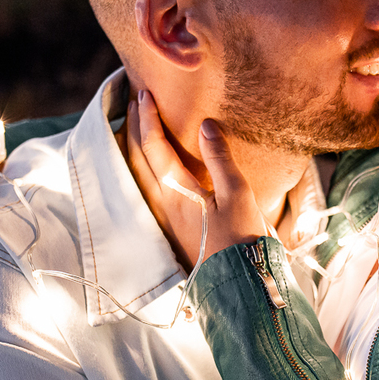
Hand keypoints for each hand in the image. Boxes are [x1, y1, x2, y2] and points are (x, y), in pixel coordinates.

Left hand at [127, 90, 264, 269]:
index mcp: (177, 192)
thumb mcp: (238, 195)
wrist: (241, 284)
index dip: (149, 119)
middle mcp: (166, 204)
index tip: (144, 95)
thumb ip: (220, 158)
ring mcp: (170, 218)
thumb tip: (205, 125)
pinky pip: (155, 189)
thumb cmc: (241, 241)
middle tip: (137, 104)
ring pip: (144, 175)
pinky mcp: (178, 228)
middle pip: (140, 159)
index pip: (154, 147)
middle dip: (137, 129)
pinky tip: (160, 168)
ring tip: (142, 130)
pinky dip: (151, 169)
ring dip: (140, 149)